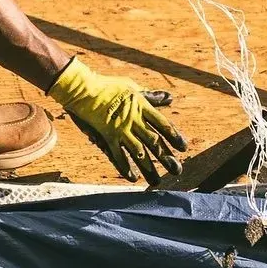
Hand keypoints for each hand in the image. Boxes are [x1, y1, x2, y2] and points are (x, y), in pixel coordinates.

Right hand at [48, 57, 186, 183]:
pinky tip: (133, 177)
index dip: (174, 136)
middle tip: (177, 170)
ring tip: (157, 181)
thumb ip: (151, 96)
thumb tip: (170, 98)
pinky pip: (118, 156)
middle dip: (166, 157)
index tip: (184, 148)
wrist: (82, 88)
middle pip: (154, 141)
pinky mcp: (107, 137)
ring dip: (148, 168)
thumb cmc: (108, 86)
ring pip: (138, 153)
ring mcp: (120, 130)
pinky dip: (125, 168)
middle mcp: (133, 120)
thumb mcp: (132, 87)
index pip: (162, 123)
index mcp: (141, 106)